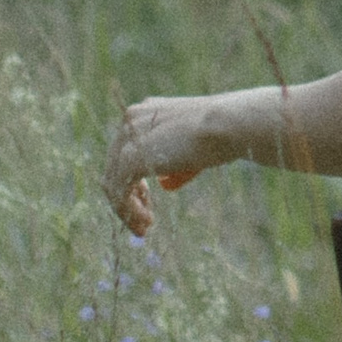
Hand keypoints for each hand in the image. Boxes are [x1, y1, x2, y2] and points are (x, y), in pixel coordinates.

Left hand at [103, 96, 224, 236]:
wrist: (228, 125)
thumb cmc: (222, 135)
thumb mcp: (193, 150)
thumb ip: (175, 164)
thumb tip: (164, 184)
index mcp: (146, 113)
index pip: (126, 151)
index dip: (134, 181)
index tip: (148, 203)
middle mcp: (131, 121)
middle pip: (115, 167)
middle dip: (128, 198)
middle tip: (146, 221)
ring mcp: (128, 139)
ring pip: (113, 181)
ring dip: (126, 209)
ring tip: (145, 228)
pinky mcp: (130, 158)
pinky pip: (120, 191)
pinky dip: (129, 211)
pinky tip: (146, 222)